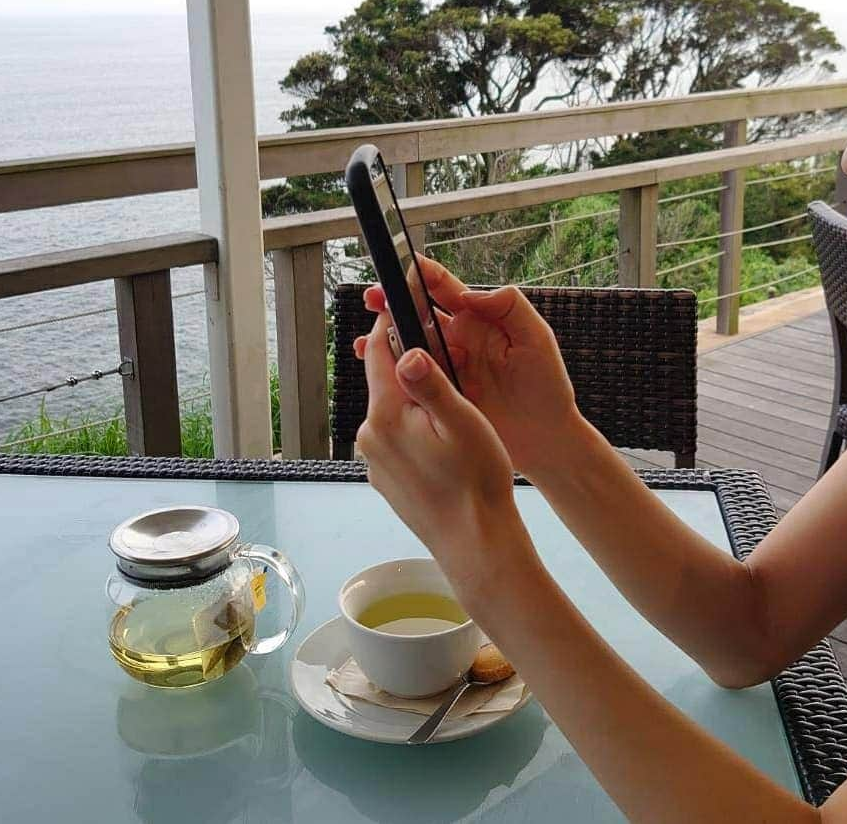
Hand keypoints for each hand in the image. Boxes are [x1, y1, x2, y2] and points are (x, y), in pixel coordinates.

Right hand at [355, 257, 586, 477]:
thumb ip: (510, 308)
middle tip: (374, 299)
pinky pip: (410, 375)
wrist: (545, 440)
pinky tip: (376, 367)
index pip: (446, 288)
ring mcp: (447, 366)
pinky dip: (390, 368)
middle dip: (394, 302)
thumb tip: (471, 293)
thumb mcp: (537, 340)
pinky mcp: (440, 391)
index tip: (404, 268)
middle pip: (419, 311)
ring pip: (409, 343)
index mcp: (481, 320)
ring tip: (368, 337)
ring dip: (387, 336)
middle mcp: (459, 339)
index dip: (423, 275)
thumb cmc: (547, 388)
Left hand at [356, 307, 533, 602]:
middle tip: (446, 352)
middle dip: (409, 361)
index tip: (410, 302)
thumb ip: (431, 384)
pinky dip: (414, 427)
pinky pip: (396, 437)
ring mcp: (375, 460)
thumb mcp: (463, 422)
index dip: (394, 322)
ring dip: (414, 397)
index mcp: (385, 415)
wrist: (476, 544)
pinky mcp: (386, 478)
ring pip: (391, 409)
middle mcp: (369, 436)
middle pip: (384, 378)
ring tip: (451, 399)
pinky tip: (443, 438)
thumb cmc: (476, 482)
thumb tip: (405, 351)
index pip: (378, 350)